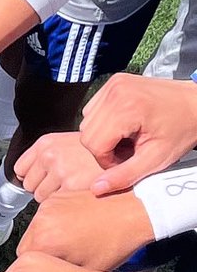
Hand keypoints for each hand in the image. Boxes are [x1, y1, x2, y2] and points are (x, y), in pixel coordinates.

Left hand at [15, 132, 106, 201]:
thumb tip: (24, 175)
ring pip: (40, 197)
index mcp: (47, 143)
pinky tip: (80, 195)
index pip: (19, 169)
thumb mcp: (70, 145)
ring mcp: (60, 171)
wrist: (129, 159)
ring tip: (75, 189)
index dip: (33, 177)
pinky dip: (64, 204)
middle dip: (43, 188)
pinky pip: (54, 205)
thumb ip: (48, 156)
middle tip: (66, 184)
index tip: (45, 180)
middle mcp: (50, 154)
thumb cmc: (100, 155)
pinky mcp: (71, 187)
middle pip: (28, 185)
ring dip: (54, 198)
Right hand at [17, 189, 153, 270]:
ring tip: (69, 242)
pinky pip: (46, 214)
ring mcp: (49, 205)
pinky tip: (74, 227)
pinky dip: (54, 222)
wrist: (133, 212)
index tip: (51, 270)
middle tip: (61, 259)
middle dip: (41, 252)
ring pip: (36, 229)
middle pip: (27, 244)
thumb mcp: (84, 270)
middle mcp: (41, 221)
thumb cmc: (115, 244)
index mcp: (45, 242)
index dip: (39, 268)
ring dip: (46, 236)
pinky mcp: (58, 196)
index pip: (24, 261)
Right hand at [80, 73, 196, 194]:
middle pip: (87, 134)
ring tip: (128, 137)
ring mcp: (113, 85)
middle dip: (105, 148)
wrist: (196, 103)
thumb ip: (124, 175)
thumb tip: (96, 189)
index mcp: (126, 108)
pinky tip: (124, 125)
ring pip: (86, 123)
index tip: (129, 160)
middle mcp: (115, 92)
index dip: (108, 160)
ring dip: (103, 136)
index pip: (93, 144)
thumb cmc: (181, 130)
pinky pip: (92, 110)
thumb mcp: (155, 159)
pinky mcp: (113, 82)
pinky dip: (104, 122)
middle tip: (130, 149)